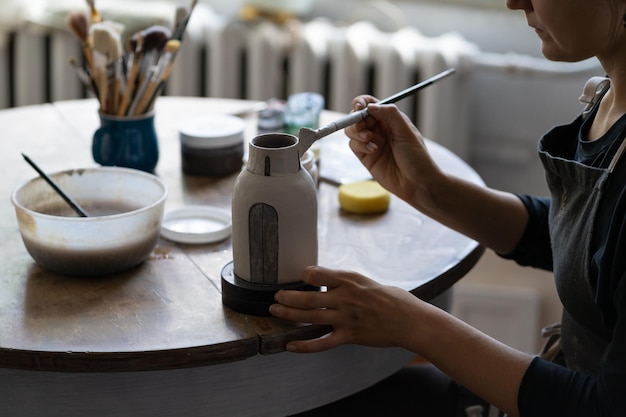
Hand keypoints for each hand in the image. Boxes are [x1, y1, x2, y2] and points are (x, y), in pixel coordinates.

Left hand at [269, 266, 422, 352]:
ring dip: (289, 315)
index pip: (317, 274)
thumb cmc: (392, 299)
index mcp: (349, 280)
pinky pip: (322, 343)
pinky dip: (304, 346)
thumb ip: (347, 282)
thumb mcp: (367, 282)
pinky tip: (290, 346)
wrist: (410, 320)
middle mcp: (344, 298)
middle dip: (287, 298)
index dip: (305, 275)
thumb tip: (330, 281)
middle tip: (275, 298)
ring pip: (310, 317)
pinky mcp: (349, 336)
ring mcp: (345, 318)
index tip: (299, 277)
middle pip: (307, 298)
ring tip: (275, 312)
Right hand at [344, 96, 443, 205]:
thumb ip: (389, 114)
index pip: (371, 104)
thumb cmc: (417, 156)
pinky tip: (373, 151)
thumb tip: (370, 106)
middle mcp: (379, 129)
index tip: (360, 107)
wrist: (417, 183)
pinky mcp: (366, 157)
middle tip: (361, 126)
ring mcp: (371, 143)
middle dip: (356, 119)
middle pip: (357, 116)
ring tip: (369, 138)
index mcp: (390, 119)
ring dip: (357, 132)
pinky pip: (354, 146)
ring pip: (352, 131)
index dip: (362, 103)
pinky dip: (360, 145)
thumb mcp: (406, 131)